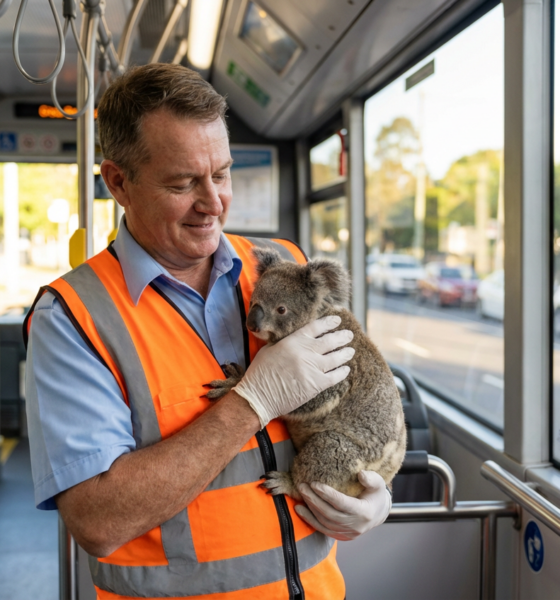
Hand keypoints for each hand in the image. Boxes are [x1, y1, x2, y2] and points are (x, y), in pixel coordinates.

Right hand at [233, 316, 353, 427]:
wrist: (259, 396)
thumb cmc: (260, 373)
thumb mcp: (269, 349)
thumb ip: (284, 341)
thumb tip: (294, 338)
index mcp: (293, 341)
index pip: (316, 327)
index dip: (329, 322)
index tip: (337, 320)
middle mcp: (305, 352)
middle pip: (330, 341)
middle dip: (342, 337)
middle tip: (349, 335)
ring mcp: (312, 368)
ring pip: (336, 358)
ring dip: (345, 353)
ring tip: (350, 350)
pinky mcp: (316, 385)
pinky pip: (335, 377)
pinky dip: (342, 372)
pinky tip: (346, 370)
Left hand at [294, 471, 391, 540]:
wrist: (378, 513)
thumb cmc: (376, 495)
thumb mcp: (378, 484)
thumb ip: (371, 479)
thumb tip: (361, 474)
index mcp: (364, 513)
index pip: (342, 503)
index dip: (327, 494)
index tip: (314, 483)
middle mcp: (355, 526)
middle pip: (330, 514)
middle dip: (314, 500)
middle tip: (302, 486)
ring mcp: (348, 533)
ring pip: (324, 522)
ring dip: (310, 508)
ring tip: (301, 493)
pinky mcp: (341, 536)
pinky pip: (322, 529)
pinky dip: (310, 519)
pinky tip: (299, 510)